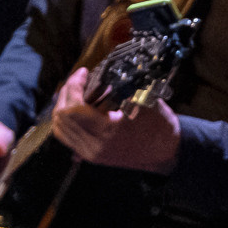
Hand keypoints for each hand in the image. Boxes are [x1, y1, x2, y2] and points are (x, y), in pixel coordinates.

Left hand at [48, 64, 181, 173]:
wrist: (167, 154)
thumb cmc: (160, 128)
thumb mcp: (147, 103)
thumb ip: (125, 88)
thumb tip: (106, 72)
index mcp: (108, 132)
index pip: (73, 108)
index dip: (73, 86)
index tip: (83, 72)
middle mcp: (94, 146)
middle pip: (61, 117)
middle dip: (67, 93)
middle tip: (79, 80)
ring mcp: (90, 153)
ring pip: (60, 128)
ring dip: (64, 106)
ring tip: (77, 92)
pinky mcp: (90, 155)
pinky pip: (67, 136)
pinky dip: (67, 120)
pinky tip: (79, 108)